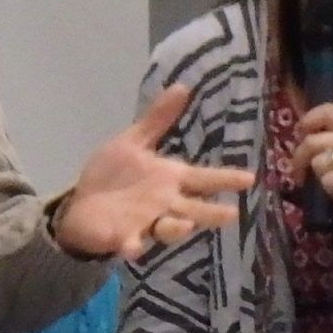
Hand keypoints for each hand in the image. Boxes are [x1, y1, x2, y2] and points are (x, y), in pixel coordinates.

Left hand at [54, 87, 253, 260]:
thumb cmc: (114, 174)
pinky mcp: (124, 236)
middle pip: (194, 208)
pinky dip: (133, 245)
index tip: (250, 178)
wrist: (83, 204)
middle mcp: (165, 203)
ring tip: (184, 224)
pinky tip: (132, 247)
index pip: (203, 178)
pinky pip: (131, 242)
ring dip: (177, 227)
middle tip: (231, 214)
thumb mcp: (134, 142)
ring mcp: (147, 222)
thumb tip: (182, 86)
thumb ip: (157, 120)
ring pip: (169, 227)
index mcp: (170, 178)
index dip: (225, 179)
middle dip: (211, 212)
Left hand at [288, 103, 332, 239]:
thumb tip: (300, 134)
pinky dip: (327, 190)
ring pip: (317, 162)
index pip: (329, 110)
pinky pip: (326, 180)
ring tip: (328, 184)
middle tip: (298, 173)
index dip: (308, 119)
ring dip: (316, 177)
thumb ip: (331, 140)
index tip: (299, 133)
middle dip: (298, 159)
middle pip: (312, 141)